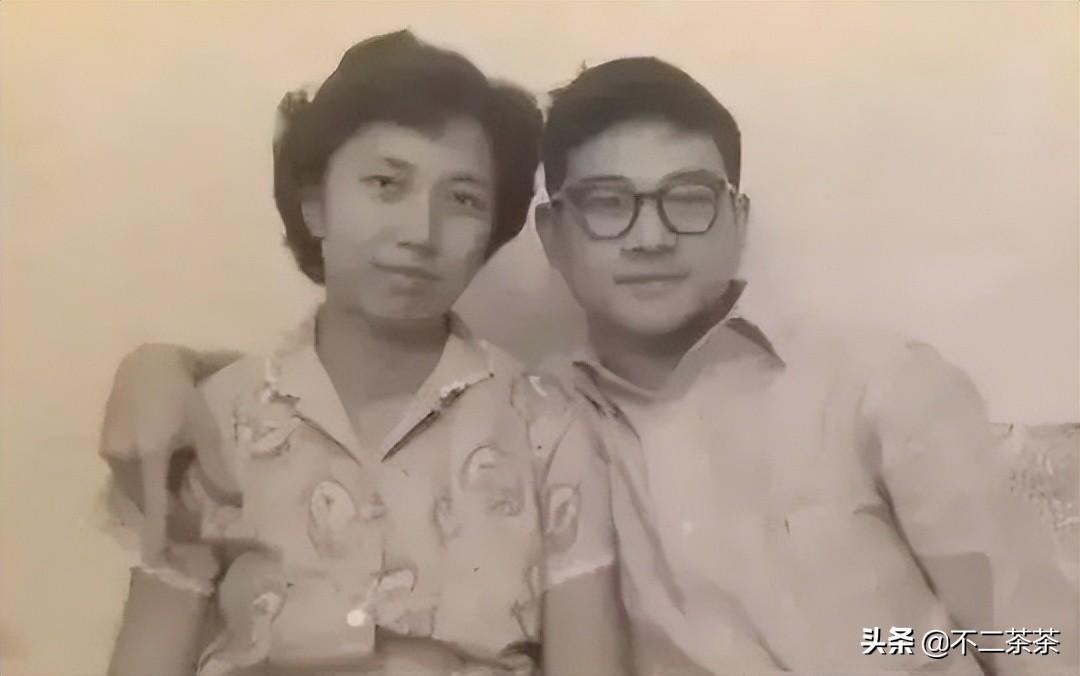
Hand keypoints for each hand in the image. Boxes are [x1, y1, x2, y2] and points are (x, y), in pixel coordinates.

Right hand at [100, 343, 200, 561]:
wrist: (146, 363)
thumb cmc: (183, 393)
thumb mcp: (204, 429)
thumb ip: (215, 468)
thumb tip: (232, 502)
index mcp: (148, 452)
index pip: (153, 502)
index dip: (156, 532)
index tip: (156, 560)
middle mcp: (122, 456)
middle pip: (141, 500)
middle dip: (161, 519)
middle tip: (184, 536)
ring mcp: (110, 451)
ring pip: (132, 490)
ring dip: (152, 502)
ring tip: (178, 510)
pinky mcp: (106, 446)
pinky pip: (126, 477)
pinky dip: (144, 486)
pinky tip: (162, 484)